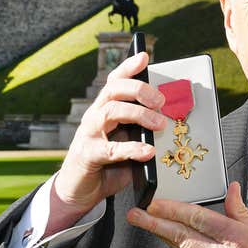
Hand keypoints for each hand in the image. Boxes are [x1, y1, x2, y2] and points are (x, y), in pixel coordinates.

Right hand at [48, 51, 166, 231]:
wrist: (79, 190)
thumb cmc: (107, 163)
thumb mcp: (128, 141)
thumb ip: (142, 130)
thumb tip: (167, 121)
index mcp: (105, 108)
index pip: (115, 81)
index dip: (128, 67)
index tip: (144, 56)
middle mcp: (95, 116)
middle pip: (113, 90)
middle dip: (139, 90)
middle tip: (161, 102)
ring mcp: (89, 134)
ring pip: (111, 112)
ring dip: (139, 115)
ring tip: (160, 124)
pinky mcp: (88, 155)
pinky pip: (110, 149)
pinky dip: (132, 149)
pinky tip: (148, 151)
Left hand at [127, 183, 247, 247]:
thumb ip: (241, 211)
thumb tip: (231, 191)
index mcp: (236, 238)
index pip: (196, 217)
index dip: (172, 208)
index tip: (157, 202)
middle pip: (179, 235)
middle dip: (154, 223)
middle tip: (137, 214)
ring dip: (164, 238)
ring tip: (149, 226)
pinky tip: (173, 246)